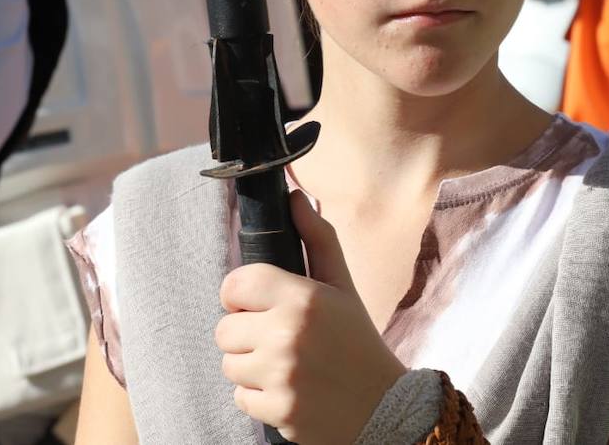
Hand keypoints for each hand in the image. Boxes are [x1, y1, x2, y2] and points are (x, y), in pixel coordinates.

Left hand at [216, 192, 406, 444]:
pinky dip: (258, 398)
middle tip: (280, 340)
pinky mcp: (277, 411)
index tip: (258, 305)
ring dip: (251, 367)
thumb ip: (316, 239)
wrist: (384, 407)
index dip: (241, 296)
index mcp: (303, 297)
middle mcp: (287, 334)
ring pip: (229, 365)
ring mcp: (281, 376)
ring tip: (286, 366)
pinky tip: (289, 391)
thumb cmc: (358, 341)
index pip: (234, 285)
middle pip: (224, 330)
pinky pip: (239, 398)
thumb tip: (294, 197)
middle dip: (246, 335)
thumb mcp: (342, 286)